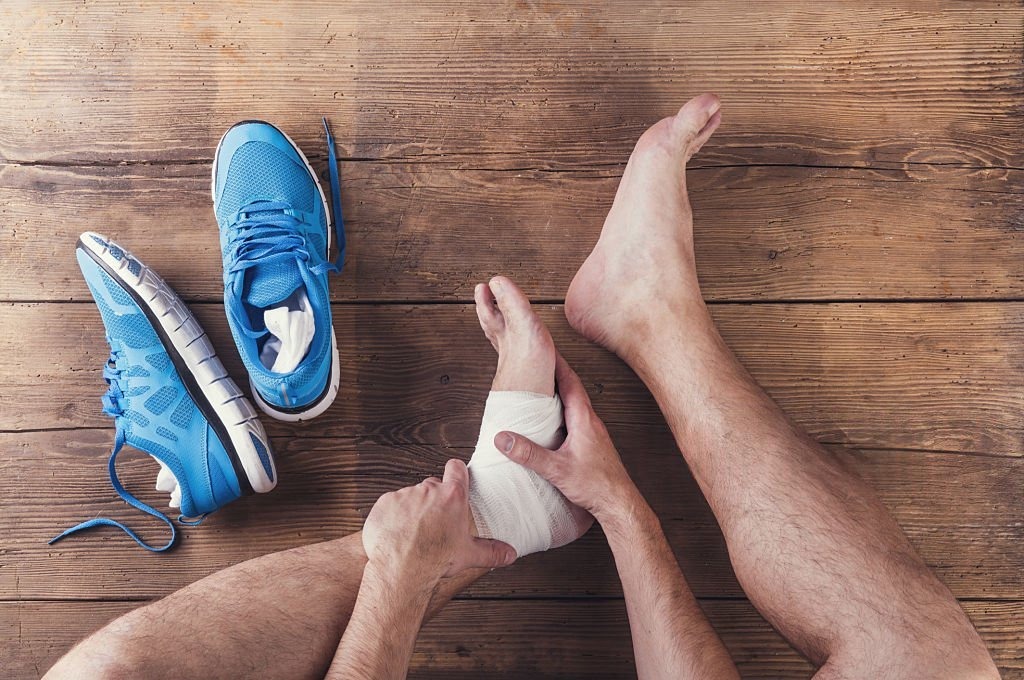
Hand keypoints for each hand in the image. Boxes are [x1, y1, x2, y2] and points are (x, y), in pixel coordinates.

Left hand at [362, 459, 516, 583]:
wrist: (402, 569)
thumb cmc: (436, 560)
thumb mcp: (470, 555)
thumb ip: (492, 552)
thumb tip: (510, 554)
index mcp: (452, 496)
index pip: (456, 468)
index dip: (456, 472)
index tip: (455, 478)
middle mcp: (428, 490)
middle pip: (433, 485)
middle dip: (434, 500)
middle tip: (434, 521)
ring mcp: (405, 494)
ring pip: (411, 496)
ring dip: (413, 509)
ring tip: (413, 532)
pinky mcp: (385, 503)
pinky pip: (391, 504)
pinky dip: (393, 515)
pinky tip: (397, 533)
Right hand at [494, 355, 643, 523]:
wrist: (619, 504)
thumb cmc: (595, 486)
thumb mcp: (557, 469)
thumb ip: (529, 454)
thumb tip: (503, 439)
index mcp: (584, 419)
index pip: (570, 382)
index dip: (557, 363)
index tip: (545, 348)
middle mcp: (591, 422)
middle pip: (572, 389)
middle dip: (556, 374)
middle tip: (538, 363)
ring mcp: (594, 433)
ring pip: (575, 404)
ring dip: (560, 393)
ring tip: (541, 388)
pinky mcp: (593, 445)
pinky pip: (576, 419)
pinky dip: (563, 411)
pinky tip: (552, 421)